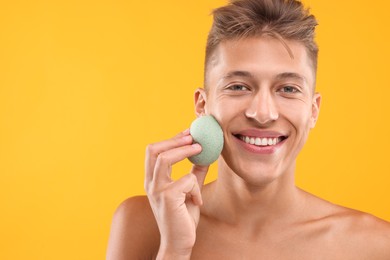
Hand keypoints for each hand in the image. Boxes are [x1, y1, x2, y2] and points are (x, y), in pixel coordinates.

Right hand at [144, 129, 208, 258]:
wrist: (178, 242)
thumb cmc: (182, 217)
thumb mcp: (190, 191)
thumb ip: (195, 173)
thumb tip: (206, 155)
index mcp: (153, 180)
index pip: (155, 151)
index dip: (171, 139)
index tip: (188, 132)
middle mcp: (151, 183)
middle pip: (153, 149)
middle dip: (173, 139)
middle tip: (192, 135)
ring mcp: (157, 190)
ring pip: (164, 158)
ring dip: (184, 150)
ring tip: (199, 148)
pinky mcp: (167, 198)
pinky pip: (186, 180)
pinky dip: (196, 187)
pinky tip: (198, 201)